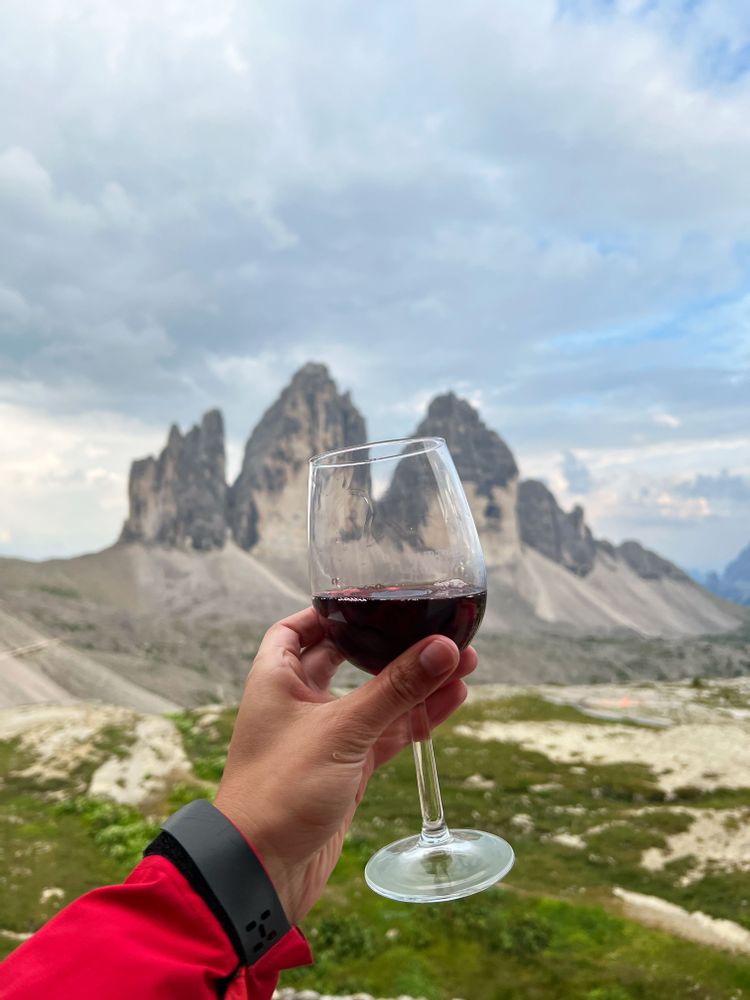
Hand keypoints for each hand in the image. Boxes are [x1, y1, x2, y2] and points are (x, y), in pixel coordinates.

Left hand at [215, 607, 476, 923]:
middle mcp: (296, 703)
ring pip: (375, 699)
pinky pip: (385, 735)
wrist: (261, 874)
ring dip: (414, 684)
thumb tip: (444, 649)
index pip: (298, 628)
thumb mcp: (342, 731)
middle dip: (391, 648)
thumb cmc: (280, 791)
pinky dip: (414, 720)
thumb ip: (395, 690)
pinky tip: (449, 701)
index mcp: (275, 679)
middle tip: (435, 634)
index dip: (330, 612)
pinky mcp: (344, 771)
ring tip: (463, 663)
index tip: (369, 601)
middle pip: (347, 661)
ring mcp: (323, 738)